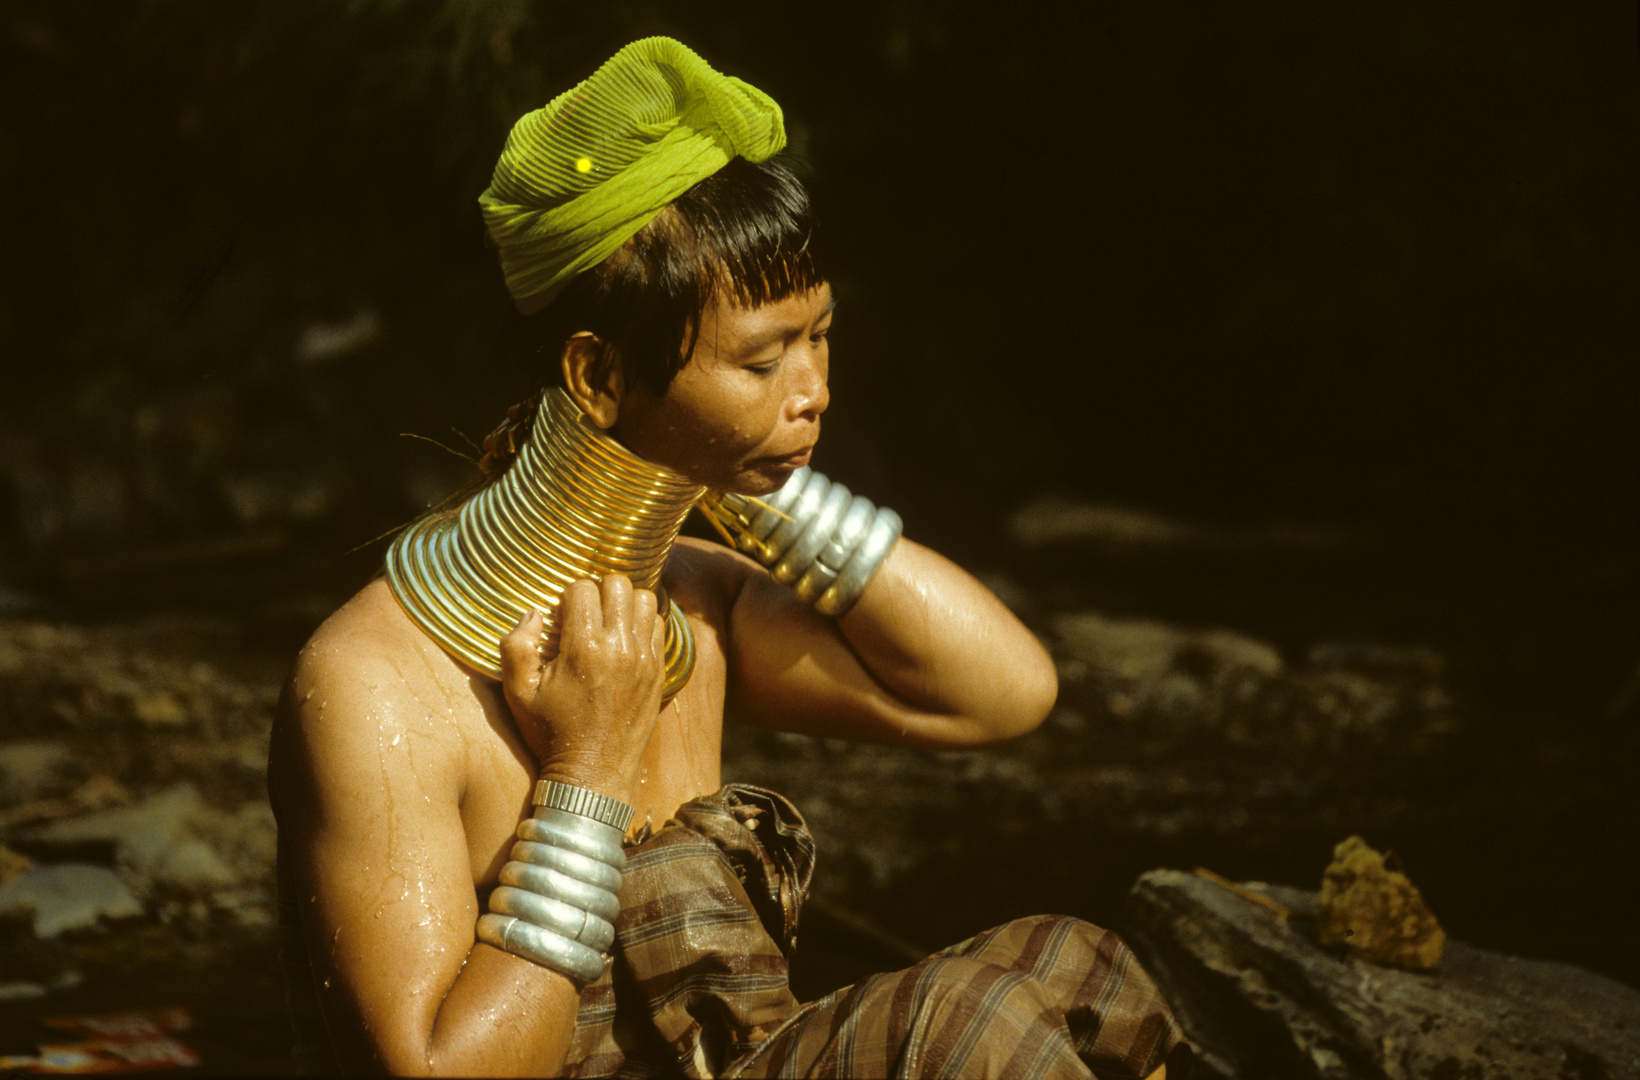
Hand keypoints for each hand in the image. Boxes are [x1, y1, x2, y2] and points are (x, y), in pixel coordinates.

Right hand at [498, 575, 666, 802]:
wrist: (592, 774)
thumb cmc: (550, 733)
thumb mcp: (517, 693)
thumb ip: (516, 646)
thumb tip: (533, 613)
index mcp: (584, 648)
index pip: (582, 589)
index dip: (567, 597)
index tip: (561, 618)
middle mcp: (620, 648)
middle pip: (618, 584)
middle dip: (598, 590)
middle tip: (586, 612)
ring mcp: (644, 659)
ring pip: (645, 599)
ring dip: (625, 602)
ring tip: (608, 621)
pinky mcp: (658, 672)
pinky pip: (659, 627)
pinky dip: (643, 623)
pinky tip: (625, 640)